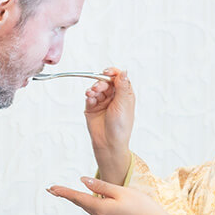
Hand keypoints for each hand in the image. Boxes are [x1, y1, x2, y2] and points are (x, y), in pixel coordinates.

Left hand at [48, 177, 178, 214]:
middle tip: (51, 189)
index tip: (50, 188)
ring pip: (88, 206)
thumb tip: (82, 181)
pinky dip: (89, 203)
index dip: (63, 192)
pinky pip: (96, 209)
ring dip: (78, 199)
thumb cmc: (140, 205)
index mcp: (100, 208)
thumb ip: (100, 186)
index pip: (77, 198)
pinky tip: (87, 198)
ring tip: (63, 192)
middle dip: (66, 195)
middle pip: (80, 203)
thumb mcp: (120, 191)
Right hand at [84, 67, 134, 184]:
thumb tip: (124, 71)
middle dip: (101, 82)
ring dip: (94, 88)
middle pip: (106, 81)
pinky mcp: (93, 107)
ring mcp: (103, 102)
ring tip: (93, 93)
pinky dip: (89, 95)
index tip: (107, 71)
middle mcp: (114, 97)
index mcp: (125, 95)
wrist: (109, 142)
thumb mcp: (123, 103)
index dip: (113, 73)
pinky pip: (90, 96)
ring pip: (97, 88)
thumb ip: (122, 86)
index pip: (119, 78)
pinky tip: (90, 97)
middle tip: (99, 87)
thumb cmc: (120, 126)